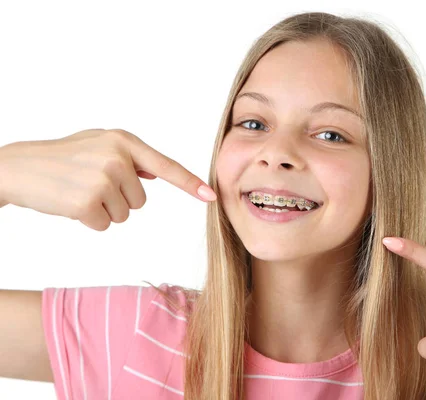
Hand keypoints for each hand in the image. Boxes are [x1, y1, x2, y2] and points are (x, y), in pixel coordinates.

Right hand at [0, 128, 216, 230]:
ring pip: (125, 214)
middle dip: (118, 198)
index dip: (190, 183)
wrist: (18, 167)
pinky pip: (104, 225)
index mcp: (124, 141)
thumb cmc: (61, 157)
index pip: (165, 166)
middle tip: (90, 184)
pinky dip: (89, 221)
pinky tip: (71, 203)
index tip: (211, 196)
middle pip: (141, 200)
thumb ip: (129, 156)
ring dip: (104, 210)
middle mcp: (117, 157)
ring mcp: (102, 179)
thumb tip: (154, 172)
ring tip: (80, 190)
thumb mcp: (97, 143)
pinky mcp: (87, 202)